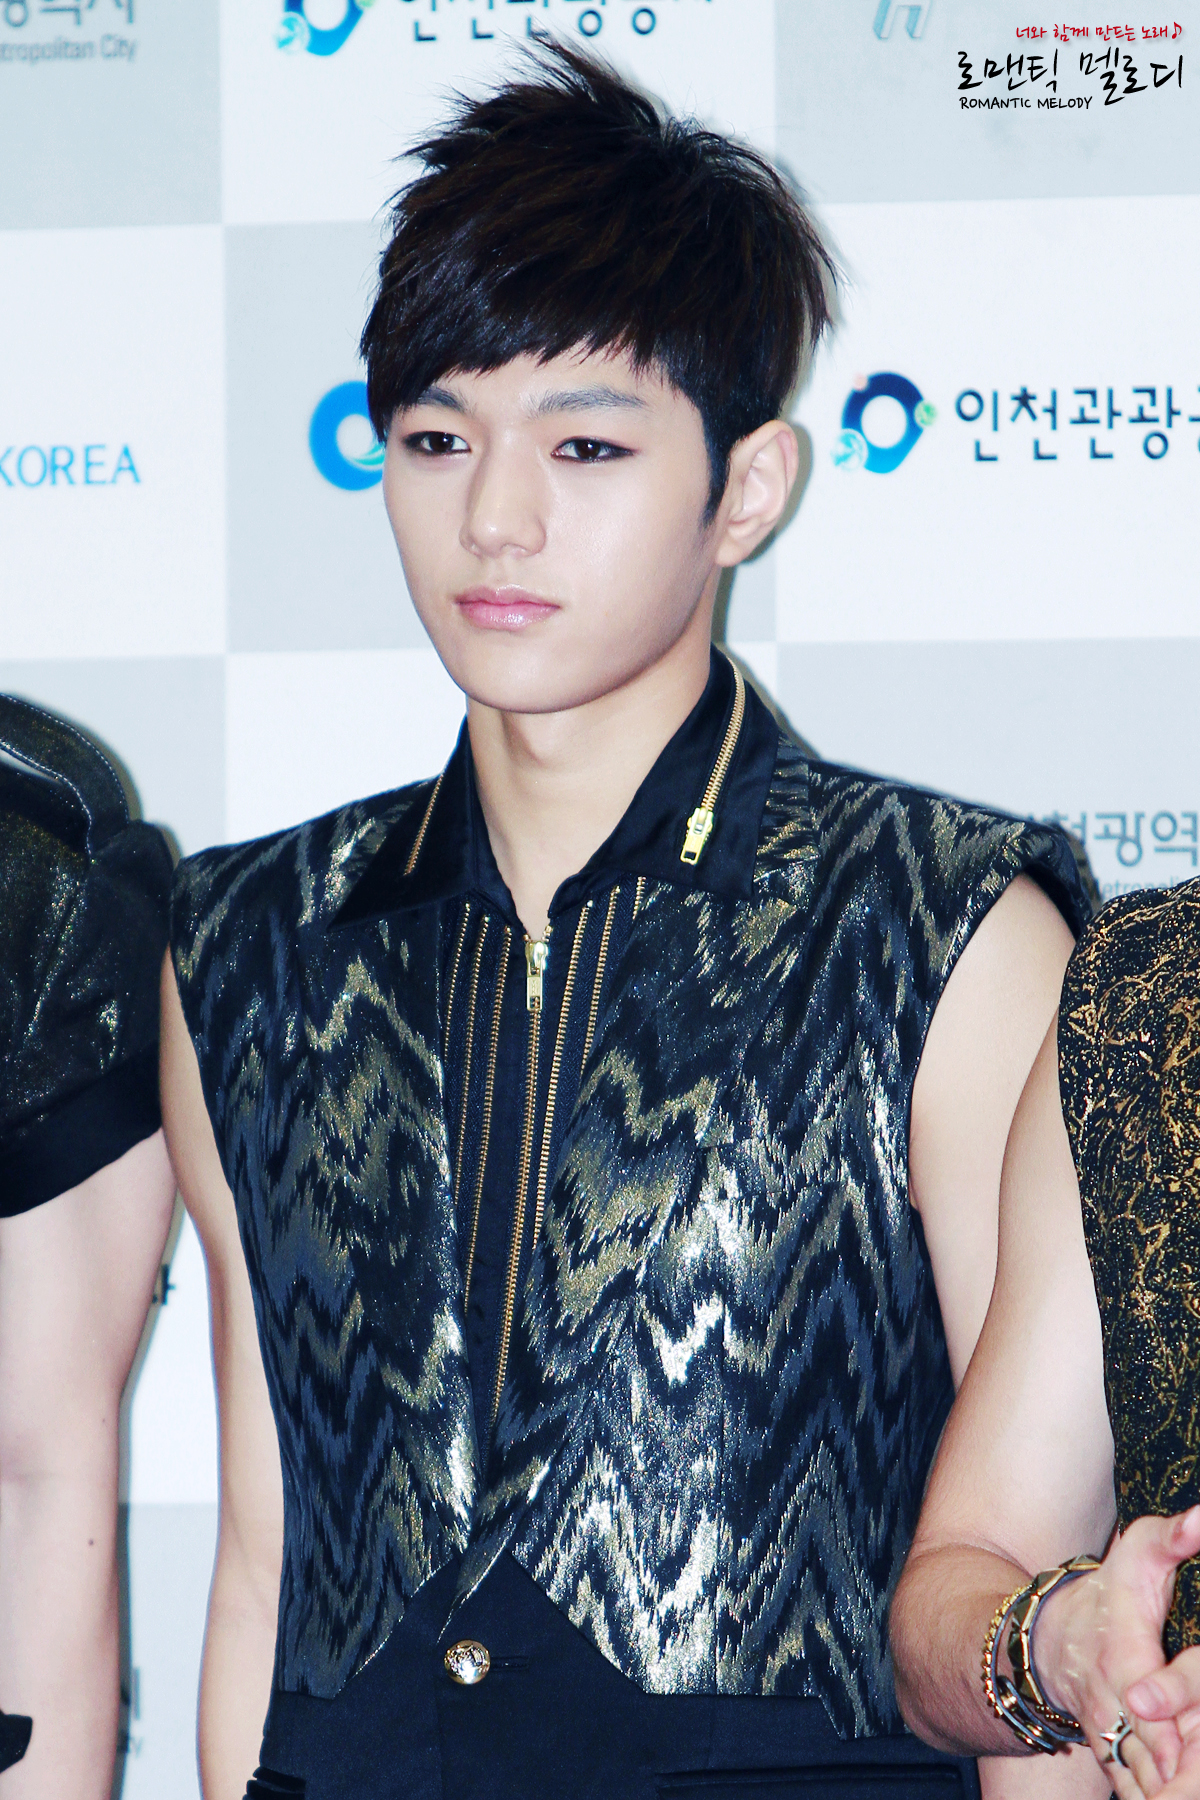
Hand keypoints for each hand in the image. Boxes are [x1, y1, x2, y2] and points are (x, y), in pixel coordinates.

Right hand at [1032, 1510, 1199, 1799]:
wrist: (1048, 1639)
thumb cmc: (1106, 1594)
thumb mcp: (1136, 1554)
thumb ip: (1171, 1537)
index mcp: (1122, 1656)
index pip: (1145, 1694)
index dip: (1165, 1718)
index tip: (1178, 1748)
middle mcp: (1115, 1705)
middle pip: (1151, 1752)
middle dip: (1178, 1772)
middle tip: (1190, 1779)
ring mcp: (1114, 1738)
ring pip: (1143, 1782)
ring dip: (1168, 1791)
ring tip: (1188, 1795)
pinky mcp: (1118, 1762)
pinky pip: (1135, 1793)